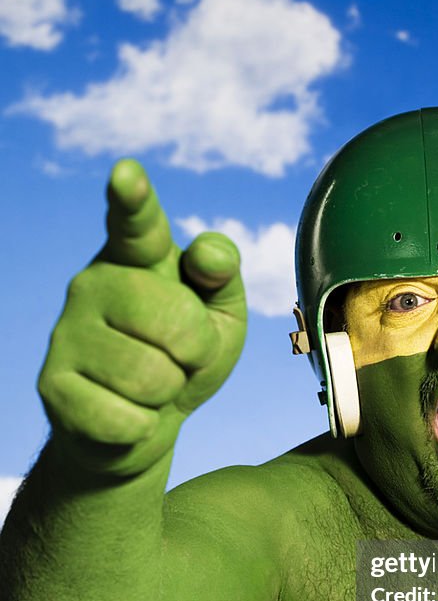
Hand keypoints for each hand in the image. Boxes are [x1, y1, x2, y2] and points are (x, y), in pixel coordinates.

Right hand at [38, 159, 246, 475]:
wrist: (143, 425)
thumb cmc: (185, 356)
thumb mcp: (220, 314)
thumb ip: (222, 276)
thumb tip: (209, 255)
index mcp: (137, 257)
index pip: (138, 224)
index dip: (133, 199)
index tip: (127, 174)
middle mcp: (93, 282)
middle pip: (176, 320)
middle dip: (196, 351)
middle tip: (180, 358)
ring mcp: (66, 333)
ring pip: (153, 376)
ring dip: (170, 392)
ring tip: (153, 385)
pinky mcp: (53, 386)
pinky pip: (129, 419)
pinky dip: (144, 426)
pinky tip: (127, 414)